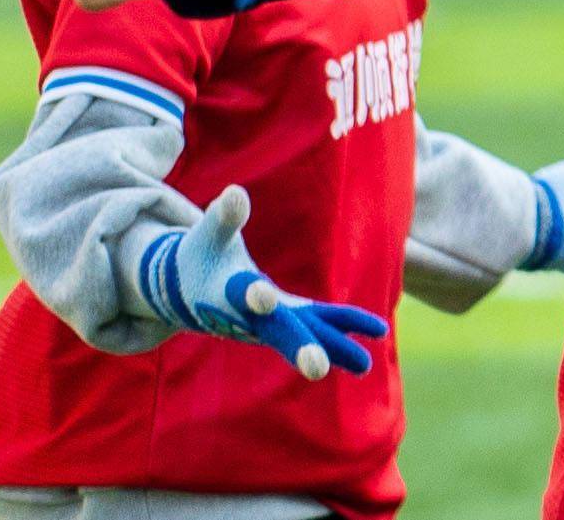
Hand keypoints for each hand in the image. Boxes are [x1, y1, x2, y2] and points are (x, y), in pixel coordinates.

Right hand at [143, 187, 390, 380]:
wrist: (188, 289)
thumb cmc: (200, 255)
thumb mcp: (209, 234)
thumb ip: (224, 217)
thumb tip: (235, 193)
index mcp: (228, 292)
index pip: (243, 296)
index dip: (254, 297)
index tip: (262, 297)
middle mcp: (252, 315)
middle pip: (278, 331)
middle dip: (298, 347)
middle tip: (318, 368)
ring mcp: (270, 321)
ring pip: (305, 335)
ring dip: (333, 349)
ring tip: (365, 366)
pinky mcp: (284, 319)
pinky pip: (317, 323)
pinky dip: (341, 328)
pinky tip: (375, 333)